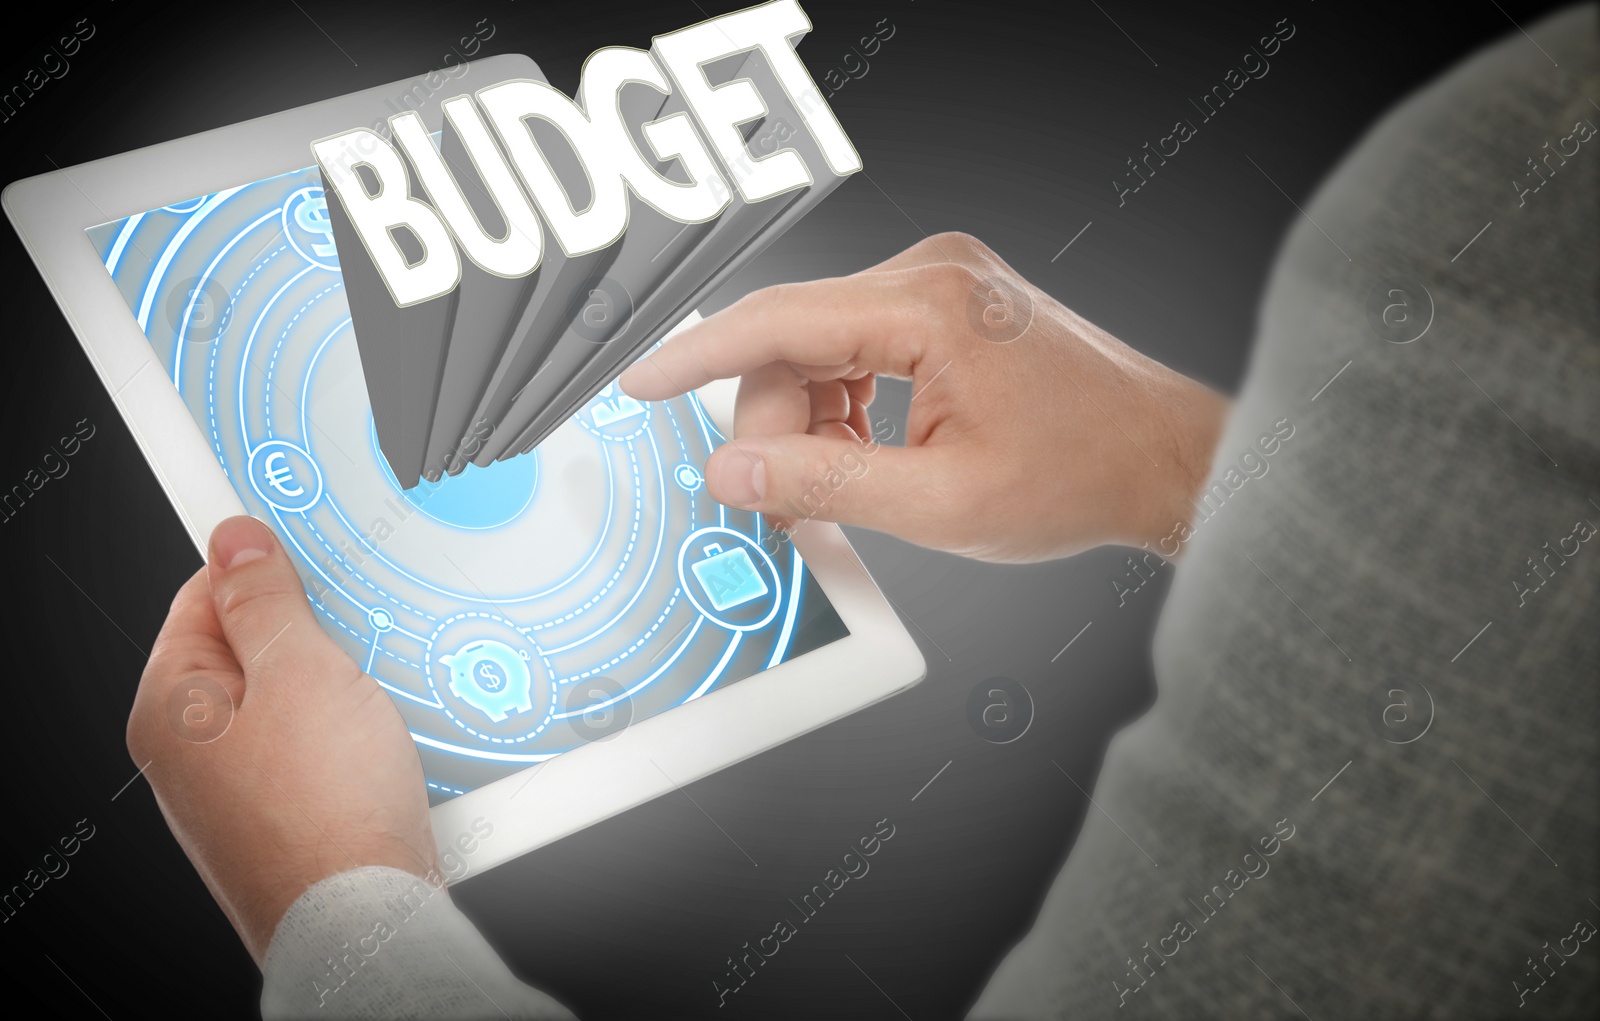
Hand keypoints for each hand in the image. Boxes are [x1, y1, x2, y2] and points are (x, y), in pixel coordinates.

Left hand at [126, 516, 438, 966]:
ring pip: (299, 702)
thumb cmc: (325, 812)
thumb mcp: (300, 671)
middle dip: (316, 637)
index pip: (205, 596)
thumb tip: (236, 542)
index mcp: (174, 706)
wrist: (368, 919)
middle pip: (257, 650)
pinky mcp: (292, 816)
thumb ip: (266, 599)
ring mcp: (242, 789)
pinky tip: (388, 750)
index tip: (303, 544)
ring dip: (347, 692)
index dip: (262, 566)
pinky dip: (360, 739)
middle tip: (353, 640)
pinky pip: (325, 751)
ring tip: (376, 706)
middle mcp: (195, 752)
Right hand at [619, 232, 1227, 561]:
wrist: (1162, 458)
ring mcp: (941, 280)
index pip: (775, 322)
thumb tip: (734, 473)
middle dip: (773, 424)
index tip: (637, 383)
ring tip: (835, 486)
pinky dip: (843, 402)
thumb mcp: (940, 502)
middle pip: (793, 338)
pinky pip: (858, 343)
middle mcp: (931, 271)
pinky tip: (862, 452)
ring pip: (821, 343)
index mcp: (927, 305)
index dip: (695, 359)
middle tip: (783, 501)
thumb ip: (825, 484)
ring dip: (809, 418)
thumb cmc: (1080, 474)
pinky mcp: (947, 301)